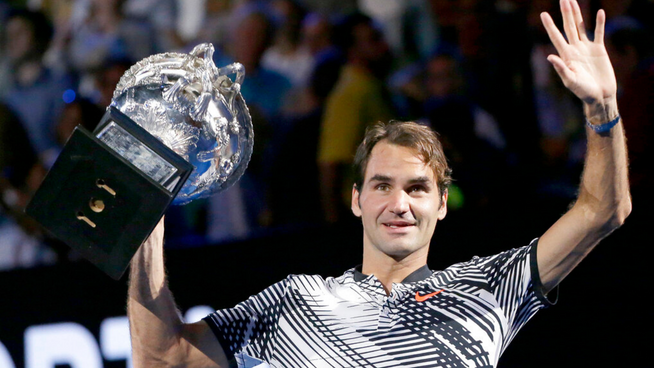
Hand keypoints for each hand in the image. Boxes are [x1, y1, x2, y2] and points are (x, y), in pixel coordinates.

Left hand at [540, 0, 616, 114]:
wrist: (600, 96)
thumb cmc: (583, 92)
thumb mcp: (570, 81)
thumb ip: (561, 69)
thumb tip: (550, 56)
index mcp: (566, 55)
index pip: (556, 37)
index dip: (550, 25)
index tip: (543, 14)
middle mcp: (575, 49)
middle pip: (568, 27)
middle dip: (565, 13)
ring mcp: (586, 48)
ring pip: (581, 26)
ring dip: (578, 14)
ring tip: (573, 1)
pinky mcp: (599, 50)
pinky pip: (598, 33)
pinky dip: (599, 23)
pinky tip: (599, 12)